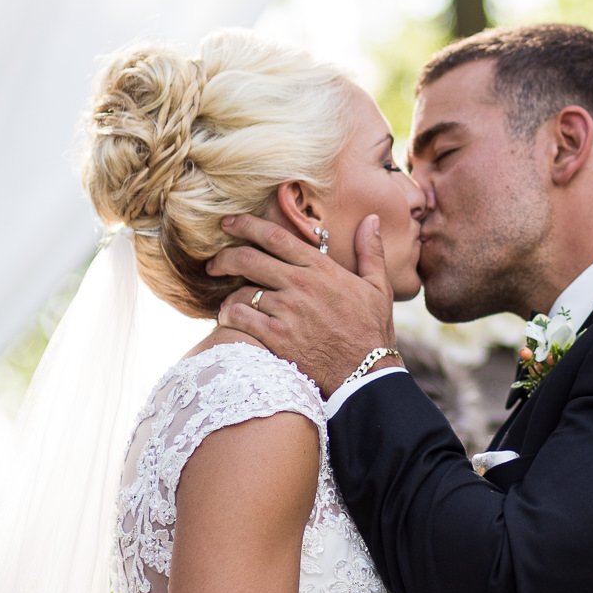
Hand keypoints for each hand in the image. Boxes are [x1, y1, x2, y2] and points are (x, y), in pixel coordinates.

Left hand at [211, 213, 396, 389]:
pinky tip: (229, 318)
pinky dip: (229, 316)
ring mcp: (286, 311)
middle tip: (214, 263)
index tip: (228, 222)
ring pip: (241, 291)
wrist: (366, 373)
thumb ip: (370, 251)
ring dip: (228, 294)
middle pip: (248, 259)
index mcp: (320, 268)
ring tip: (226, 301)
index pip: (274, 236)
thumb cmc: (372, 330)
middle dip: (224, 257)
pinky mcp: (276, 337)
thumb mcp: (378, 287)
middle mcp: (300, 284)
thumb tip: (371, 218)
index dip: (246, 224)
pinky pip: (240, 318)